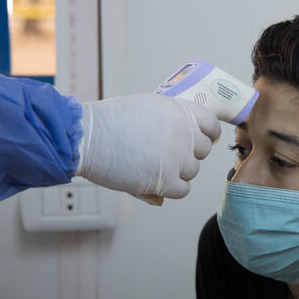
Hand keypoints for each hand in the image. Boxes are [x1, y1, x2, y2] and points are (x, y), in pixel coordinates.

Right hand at [75, 93, 220, 203]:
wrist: (87, 137)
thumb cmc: (110, 122)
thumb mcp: (147, 109)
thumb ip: (171, 124)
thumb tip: (185, 150)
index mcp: (180, 110)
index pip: (211, 125)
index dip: (207, 135)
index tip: (202, 141)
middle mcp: (184, 131)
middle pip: (202, 151)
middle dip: (187, 155)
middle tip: (166, 156)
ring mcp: (177, 156)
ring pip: (192, 171)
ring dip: (177, 172)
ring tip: (152, 166)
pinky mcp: (166, 179)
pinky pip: (183, 190)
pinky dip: (171, 189)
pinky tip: (155, 183)